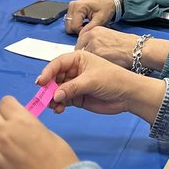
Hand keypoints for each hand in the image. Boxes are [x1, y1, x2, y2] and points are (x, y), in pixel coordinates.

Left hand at [0, 96, 79, 168]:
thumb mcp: (50, 134)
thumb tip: (22, 127)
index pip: (5, 102)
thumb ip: (31, 127)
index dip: (10, 108)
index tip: (16, 116)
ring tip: (3, 143)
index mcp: (23, 120)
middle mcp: (6, 131)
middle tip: (8, 129)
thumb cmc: (61, 161)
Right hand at [39, 50, 166, 124]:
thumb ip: (71, 87)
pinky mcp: (77, 97)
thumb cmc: (112, 80)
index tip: (40, 83)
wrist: (128, 95)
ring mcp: (74, 85)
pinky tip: (59, 109)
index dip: (47, 72)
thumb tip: (54, 96)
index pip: (57, 64)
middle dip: (48, 88)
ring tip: (54, 106)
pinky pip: (63, 100)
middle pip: (54, 78)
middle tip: (45, 98)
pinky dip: (59, 105)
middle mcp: (73, 71)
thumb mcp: (91, 80)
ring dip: (53, 98)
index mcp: (77, 59)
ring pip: (57, 91)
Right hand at [63, 0, 116, 34]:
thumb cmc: (106, 7)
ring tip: (87, 24)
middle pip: (69, 26)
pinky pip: (70, 21)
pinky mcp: (72, 9)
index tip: (90, 30)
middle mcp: (72, 6)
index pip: (74, 26)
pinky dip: (77, 24)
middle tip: (88, 28)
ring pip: (69, 25)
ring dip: (77, 27)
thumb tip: (81, 36)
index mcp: (79, 7)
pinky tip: (84, 22)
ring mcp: (71, 7)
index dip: (82, 32)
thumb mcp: (100, 19)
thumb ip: (90, 28)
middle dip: (78, 30)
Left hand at [76, 24, 138, 66]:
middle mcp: (92, 35)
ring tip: (95, 67)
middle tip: (90, 62)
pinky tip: (99, 69)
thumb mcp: (109, 36)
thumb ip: (97, 39)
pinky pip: (88, 63)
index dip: (83, 48)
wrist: (137, 50)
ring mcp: (93, 44)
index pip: (81, 39)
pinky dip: (91, 67)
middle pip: (79, 48)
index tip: (85, 53)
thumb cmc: (127, 45)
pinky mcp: (96, 55)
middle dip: (83, 56)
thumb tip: (89, 47)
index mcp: (95, 29)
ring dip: (86, 62)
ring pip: (83, 56)